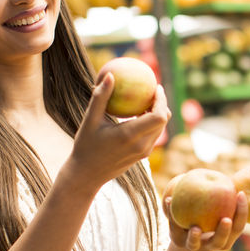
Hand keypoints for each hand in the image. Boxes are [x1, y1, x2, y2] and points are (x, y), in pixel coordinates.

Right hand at [68, 73, 169, 188]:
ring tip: (146, 100)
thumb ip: (101, 97)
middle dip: (162, 104)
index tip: (156, 87)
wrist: (87, 175)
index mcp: (130, 136)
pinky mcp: (142, 156)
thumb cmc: (86, 146)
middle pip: (164, 121)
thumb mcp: (90, 120)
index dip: (162, 100)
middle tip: (152, 89)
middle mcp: (141, 146)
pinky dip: (151, 123)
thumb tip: (110, 75)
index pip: (159, 116)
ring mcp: (144, 153)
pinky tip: (139, 114)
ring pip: (160, 128)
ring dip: (157, 113)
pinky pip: (153, 135)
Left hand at [164, 190, 248, 250]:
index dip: (242, 212)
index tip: (240, 193)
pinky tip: (169, 200)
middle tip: (226, 219)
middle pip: (220, 242)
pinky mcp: (177, 241)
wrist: (186, 237)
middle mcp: (211, 245)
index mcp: (227, 237)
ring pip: (194, 244)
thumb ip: (223, 197)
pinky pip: (174, 228)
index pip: (238, 227)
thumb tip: (230, 176)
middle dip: (224, 232)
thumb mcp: (217, 209)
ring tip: (195, 227)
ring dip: (194, 237)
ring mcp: (194, 246)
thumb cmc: (208, 217)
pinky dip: (171, 214)